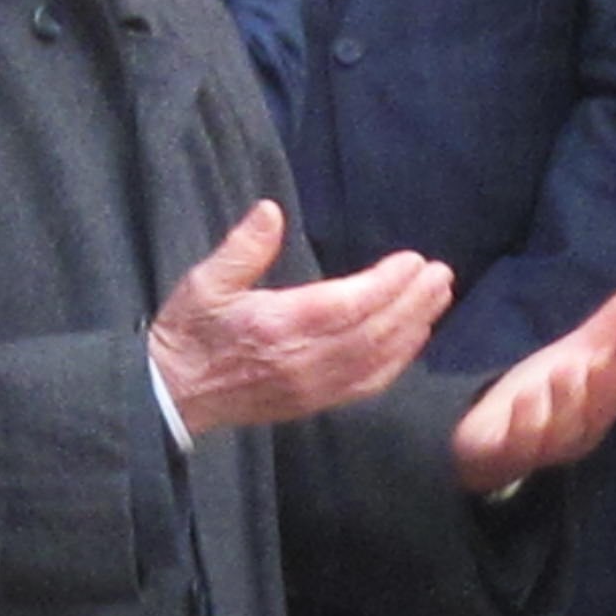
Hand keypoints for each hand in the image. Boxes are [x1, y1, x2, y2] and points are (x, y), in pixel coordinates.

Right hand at [148, 200, 455, 436]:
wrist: (172, 396)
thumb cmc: (190, 331)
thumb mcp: (204, 282)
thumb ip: (241, 248)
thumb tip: (270, 211)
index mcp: (277, 326)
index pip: (346, 306)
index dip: (386, 285)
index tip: (413, 261)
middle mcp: (302, 361)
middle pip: (372, 333)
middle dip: (412, 303)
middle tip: (442, 275)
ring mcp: (311, 387)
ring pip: (376, 360)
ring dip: (412, 329)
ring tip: (439, 299)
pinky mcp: (313, 404)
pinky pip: (366, 386)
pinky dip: (396, 362)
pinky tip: (413, 340)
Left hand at [449, 278, 615, 495]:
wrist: (492, 438)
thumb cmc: (544, 391)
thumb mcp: (580, 351)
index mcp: (600, 408)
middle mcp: (577, 431)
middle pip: (595, 412)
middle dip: (601, 387)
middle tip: (600, 359)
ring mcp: (542, 445)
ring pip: (561, 430)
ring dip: (564, 401)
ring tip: (563, 371)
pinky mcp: (505, 452)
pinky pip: (517, 443)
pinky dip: (522, 423)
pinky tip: (522, 399)